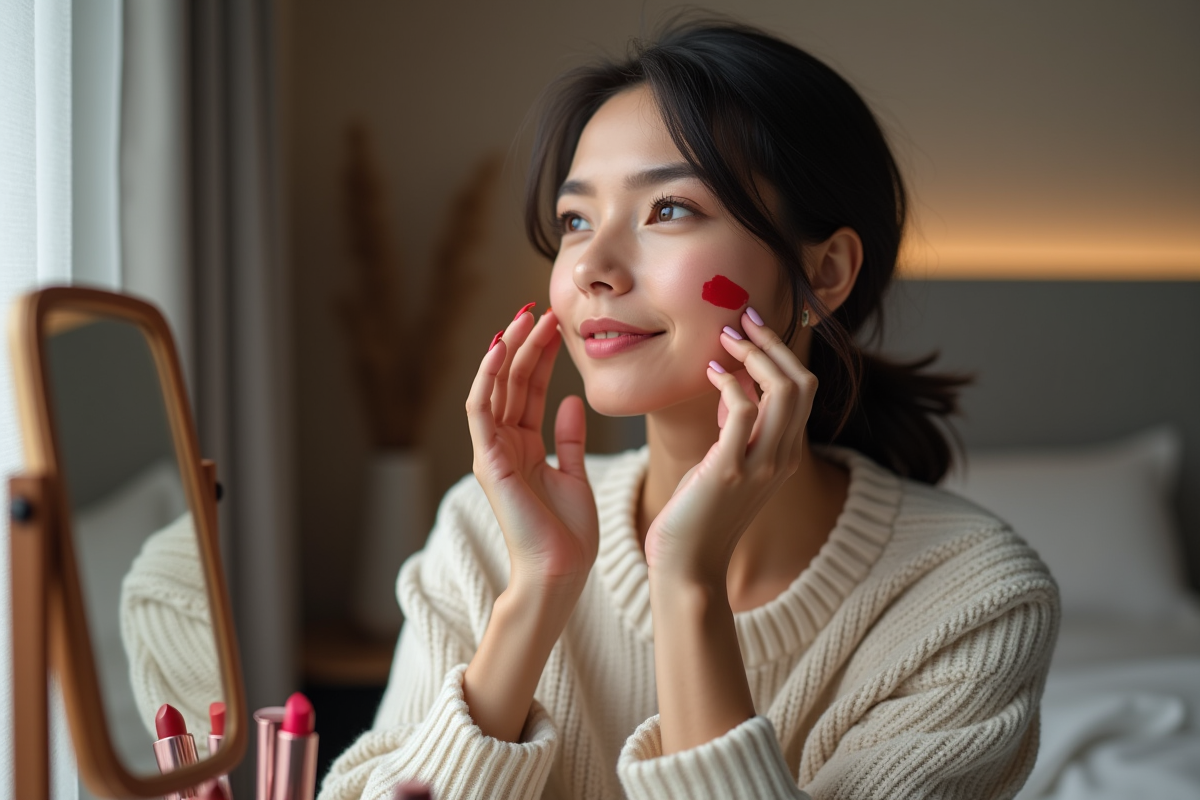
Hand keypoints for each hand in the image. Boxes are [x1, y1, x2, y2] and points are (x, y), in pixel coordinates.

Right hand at [466, 306, 598, 593]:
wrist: (561, 572)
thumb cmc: (569, 534)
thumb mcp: (575, 475)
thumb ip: (569, 439)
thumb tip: (569, 400)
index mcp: (523, 446)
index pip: (528, 389)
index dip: (541, 355)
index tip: (558, 324)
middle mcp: (503, 444)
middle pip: (511, 381)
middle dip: (526, 343)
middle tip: (543, 309)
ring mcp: (492, 451)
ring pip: (495, 388)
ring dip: (508, 350)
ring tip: (526, 317)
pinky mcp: (488, 461)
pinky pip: (480, 410)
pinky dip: (487, 378)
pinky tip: (501, 349)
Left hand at [643, 309, 817, 584]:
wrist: (689, 568)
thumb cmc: (700, 516)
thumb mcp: (728, 465)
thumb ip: (738, 431)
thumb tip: (735, 388)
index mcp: (785, 455)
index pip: (803, 390)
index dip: (781, 352)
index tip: (752, 327)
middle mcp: (782, 458)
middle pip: (802, 383)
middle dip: (773, 343)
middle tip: (741, 320)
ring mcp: (760, 465)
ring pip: (784, 391)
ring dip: (756, 355)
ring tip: (727, 337)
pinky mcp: (730, 471)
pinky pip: (744, 411)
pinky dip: (731, 382)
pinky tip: (712, 373)